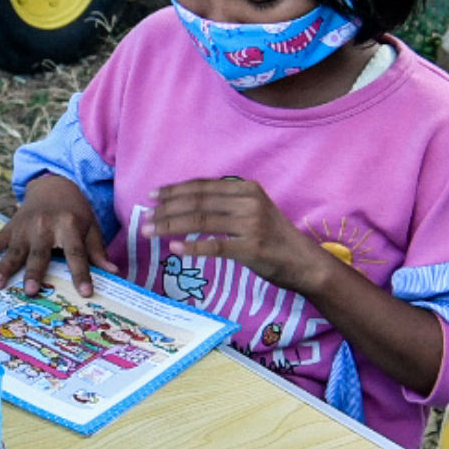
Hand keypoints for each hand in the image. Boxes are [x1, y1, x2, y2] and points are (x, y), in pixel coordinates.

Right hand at [0, 173, 105, 294]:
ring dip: (4, 267)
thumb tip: (114, 273)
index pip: (76, 253)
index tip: (86, 292)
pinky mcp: (9, 228)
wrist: (53, 185)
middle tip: (31, 291)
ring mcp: (24, 227)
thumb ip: (97, 251)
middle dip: (35, 272)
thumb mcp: (91, 227)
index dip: (81, 273)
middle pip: (40, 253)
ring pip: (13, 250)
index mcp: (69, 226)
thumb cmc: (75, 212)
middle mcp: (44, 226)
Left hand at [147, 178, 328, 293]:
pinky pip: (214, 246)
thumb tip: (187, 203)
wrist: (303, 262)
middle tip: (145, 215)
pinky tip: (173, 249)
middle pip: (198, 201)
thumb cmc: (273, 238)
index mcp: (247, 189)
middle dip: (167, 208)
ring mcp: (251, 224)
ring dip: (171, 225)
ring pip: (201, 220)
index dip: (175, 190)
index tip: (153, 195)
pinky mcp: (251, 248)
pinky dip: (191, 247)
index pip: (203, 186)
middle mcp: (248, 202)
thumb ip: (226, 204)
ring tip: (149, 230)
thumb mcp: (254, 210)